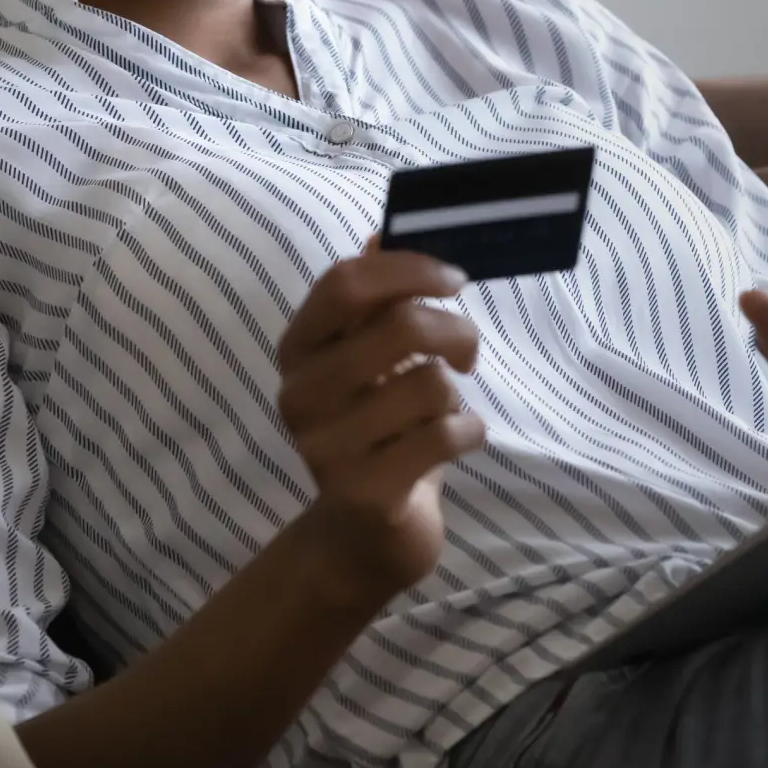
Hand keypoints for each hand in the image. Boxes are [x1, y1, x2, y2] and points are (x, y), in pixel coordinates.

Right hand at [277, 242, 484, 606]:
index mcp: (298, 348)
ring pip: (429, 383)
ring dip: (455, 392)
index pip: (346, 282)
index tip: (454, 278)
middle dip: (454, 329)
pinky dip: (469, 431)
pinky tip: (458, 440)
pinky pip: (444, 435)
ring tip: (444, 409)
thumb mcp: (370, 358)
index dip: (409, 269)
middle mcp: (300, 394)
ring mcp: (326, 447)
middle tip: (466, 350)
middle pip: (399, 326)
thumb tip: (384, 231)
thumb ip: (375, 298)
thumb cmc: (375, 428)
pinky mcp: (364, 492)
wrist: (361, 536)